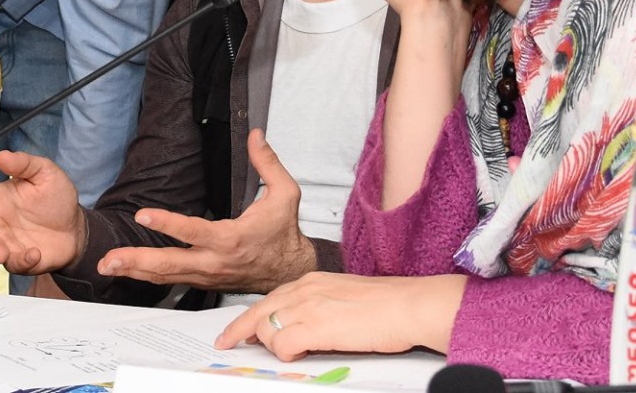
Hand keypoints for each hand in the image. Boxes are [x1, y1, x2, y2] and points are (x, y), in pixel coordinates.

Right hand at [0, 150, 85, 275]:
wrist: (75, 226)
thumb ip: (23, 164)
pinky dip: (21, 260)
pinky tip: (34, 253)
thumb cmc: (56, 198)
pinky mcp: (20, 259)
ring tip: (2, 252)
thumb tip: (2, 156)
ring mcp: (7, 242)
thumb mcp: (45, 173)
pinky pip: (14, 264)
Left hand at [97, 130, 316, 292]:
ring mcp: (206, 275)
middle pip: (169, 263)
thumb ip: (267, 162)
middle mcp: (214, 261)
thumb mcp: (285, 193)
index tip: (143, 213)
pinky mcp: (202, 281)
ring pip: (165, 276)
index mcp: (230, 239)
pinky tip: (128, 270)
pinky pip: (170, 279)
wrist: (289, 271)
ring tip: (107, 265)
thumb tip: (255, 134)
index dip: (167, 222)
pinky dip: (147, 276)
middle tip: (109, 258)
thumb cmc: (283, 232)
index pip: (193, 231)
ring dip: (135, 270)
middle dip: (137, 260)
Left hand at [215, 271, 465, 360]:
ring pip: (267, 329)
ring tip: (292, 354)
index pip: (270, 298)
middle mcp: (305, 289)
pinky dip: (287, 354)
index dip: (251, 317)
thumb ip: (319, 307)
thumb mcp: (343, 297)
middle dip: (239, 331)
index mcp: (312, 280)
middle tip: (226, 344)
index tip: (237, 329)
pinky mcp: (315, 326)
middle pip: (258, 311)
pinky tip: (302, 355)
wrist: (409, 305)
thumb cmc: (388, 306)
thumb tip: (303, 328)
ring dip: (274, 346)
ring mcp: (308, 307)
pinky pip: (283, 345)